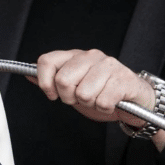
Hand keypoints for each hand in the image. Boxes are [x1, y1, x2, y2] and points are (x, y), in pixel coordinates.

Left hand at [32, 49, 154, 128]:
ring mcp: (109, 66)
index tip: (52, 94)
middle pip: (63, 80)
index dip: (44, 82)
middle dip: (69, 98)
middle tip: (81, 99)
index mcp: (76, 56)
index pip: (47, 61)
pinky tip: (110, 102)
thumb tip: (27, 74)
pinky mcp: (124, 79)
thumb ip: (52, 80)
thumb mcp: (73, 87)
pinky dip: (104, 108)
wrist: (137, 99)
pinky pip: (102, 102)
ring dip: (90, 104)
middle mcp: (91, 56)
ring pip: (83, 94)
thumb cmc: (102, 92)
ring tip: (98, 99)